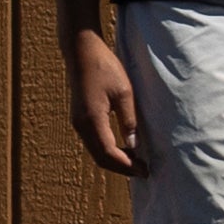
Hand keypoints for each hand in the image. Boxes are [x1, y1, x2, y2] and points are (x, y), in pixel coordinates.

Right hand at [65, 28, 144, 176]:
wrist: (81, 52)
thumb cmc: (105, 68)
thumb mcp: (124, 92)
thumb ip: (129, 120)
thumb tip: (134, 145)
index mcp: (92, 119)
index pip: (109, 153)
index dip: (127, 165)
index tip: (145, 171)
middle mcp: (81, 125)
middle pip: (100, 157)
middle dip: (122, 167)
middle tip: (144, 171)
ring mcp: (78, 122)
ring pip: (96, 151)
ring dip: (115, 160)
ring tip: (137, 162)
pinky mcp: (80, 118)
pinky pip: (94, 142)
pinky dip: (108, 150)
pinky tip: (124, 148)